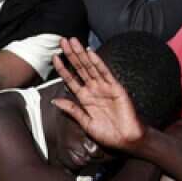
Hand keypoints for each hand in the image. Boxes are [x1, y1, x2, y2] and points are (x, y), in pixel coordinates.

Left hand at [50, 37, 146, 151]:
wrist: (127, 140)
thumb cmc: (108, 134)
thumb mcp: (85, 123)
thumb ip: (72, 110)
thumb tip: (54, 101)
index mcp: (85, 98)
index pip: (71, 79)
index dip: (63, 68)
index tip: (54, 57)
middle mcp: (94, 90)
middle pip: (80, 69)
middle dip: (71, 55)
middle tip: (62, 40)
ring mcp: (105, 87)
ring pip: (90, 67)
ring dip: (81, 54)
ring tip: (73, 41)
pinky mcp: (116, 88)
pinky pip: (105, 73)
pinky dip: (98, 63)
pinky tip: (90, 53)